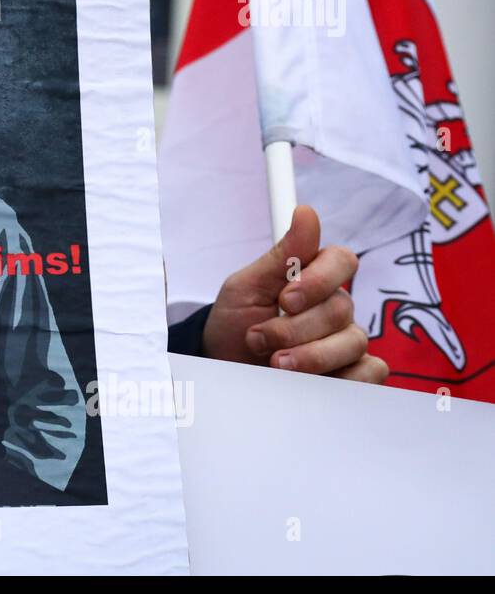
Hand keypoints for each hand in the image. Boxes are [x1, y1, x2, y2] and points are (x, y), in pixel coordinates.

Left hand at [201, 205, 387, 382]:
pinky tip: (311, 382)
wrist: (222, 369)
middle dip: (294, 328)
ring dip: (310, 356)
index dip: (319, 280)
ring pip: (354, 342)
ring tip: (274, 363)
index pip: (343, 261)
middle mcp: (335, 308)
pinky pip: (371, 373)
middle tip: (259, 337)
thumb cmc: (233, 324)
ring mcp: (346, 342)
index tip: (285, 298)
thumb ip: (281, 254)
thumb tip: (307, 212)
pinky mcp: (352, 375)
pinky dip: (342, 378)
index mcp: (313, 278)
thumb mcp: (246, 287)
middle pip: (342, 308)